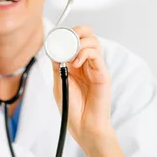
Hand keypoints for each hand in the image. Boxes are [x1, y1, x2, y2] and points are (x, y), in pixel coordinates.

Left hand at [52, 26, 112, 146]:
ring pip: (93, 42)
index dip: (67, 34)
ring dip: (80, 43)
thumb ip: (57, 66)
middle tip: (66, 38)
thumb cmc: (72, 108)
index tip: (55, 37)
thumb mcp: (59, 83)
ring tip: (70, 56)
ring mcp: (96, 68)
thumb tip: (53, 48)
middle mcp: (86, 63)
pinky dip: (85, 53)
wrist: (82, 125)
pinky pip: (96, 55)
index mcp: (75, 64)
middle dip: (77, 31)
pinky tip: (75, 63)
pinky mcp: (103, 74)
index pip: (75, 40)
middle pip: (88, 36)